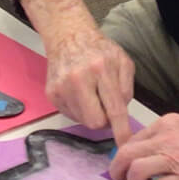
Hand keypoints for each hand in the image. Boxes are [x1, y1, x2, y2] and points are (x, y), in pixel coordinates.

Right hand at [44, 23, 134, 146]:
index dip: (121, 130)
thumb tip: (121, 114)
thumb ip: (127, 88)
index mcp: (101, 69)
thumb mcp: (123, 61)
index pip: (114, 108)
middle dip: (104, 120)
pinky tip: (79, 93)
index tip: (124, 144)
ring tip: (91, 94)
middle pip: (95, 122)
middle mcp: (78, 79)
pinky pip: (71, 115)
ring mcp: (62, 87)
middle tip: (106, 107)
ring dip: (91, 113)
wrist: (68, 36)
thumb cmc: (98, 49)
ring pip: (82, 120)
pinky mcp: (51, 93)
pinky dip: (79, 109)